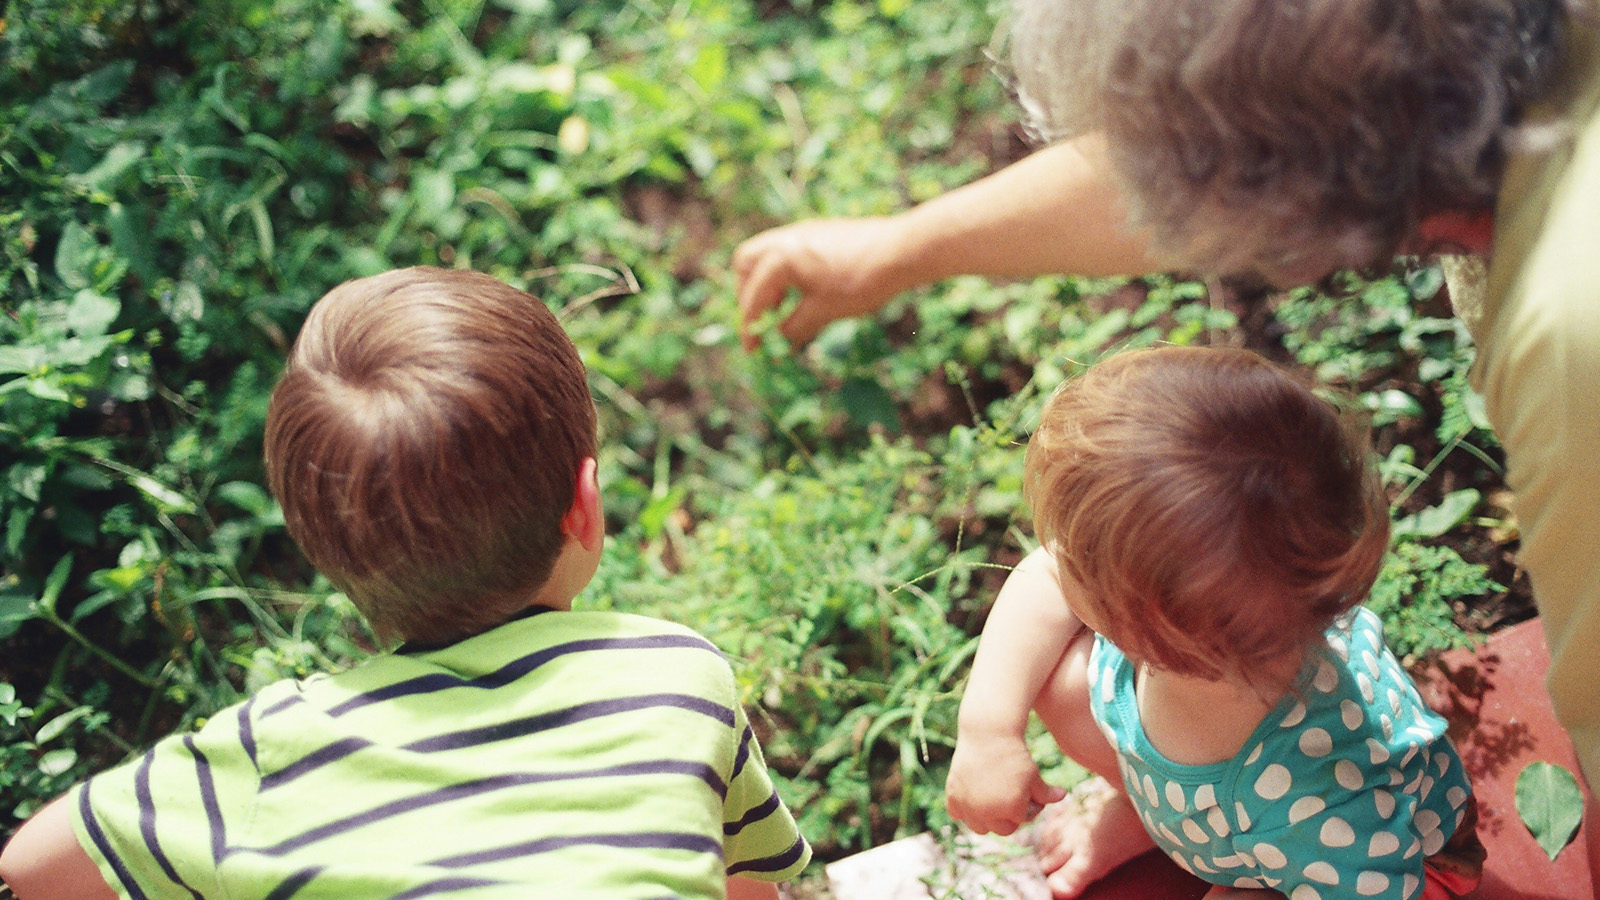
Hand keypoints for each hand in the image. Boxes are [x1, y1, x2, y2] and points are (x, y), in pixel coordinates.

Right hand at [732, 217, 913, 350]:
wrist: (901, 251)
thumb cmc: (861, 282)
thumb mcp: (824, 311)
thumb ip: (795, 327)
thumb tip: (779, 342)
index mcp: (780, 259)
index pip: (754, 297)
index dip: (750, 327)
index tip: (752, 350)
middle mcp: (785, 239)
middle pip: (746, 265)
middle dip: (748, 295)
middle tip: (761, 320)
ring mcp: (802, 231)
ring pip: (767, 254)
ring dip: (767, 282)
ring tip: (783, 308)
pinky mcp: (819, 231)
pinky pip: (788, 251)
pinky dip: (785, 272)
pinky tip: (803, 291)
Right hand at [946, 730, 1065, 835]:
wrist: (988, 735)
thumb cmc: (1015, 754)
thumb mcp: (1034, 775)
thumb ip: (1046, 793)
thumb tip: (1062, 796)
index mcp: (1013, 810)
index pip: (1022, 820)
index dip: (1027, 805)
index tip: (1027, 789)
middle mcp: (989, 813)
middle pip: (1003, 829)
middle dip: (1008, 815)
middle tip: (1009, 795)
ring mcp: (969, 806)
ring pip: (980, 828)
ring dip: (987, 818)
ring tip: (992, 798)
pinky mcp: (953, 797)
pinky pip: (958, 815)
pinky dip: (964, 810)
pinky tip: (973, 796)